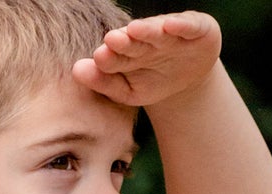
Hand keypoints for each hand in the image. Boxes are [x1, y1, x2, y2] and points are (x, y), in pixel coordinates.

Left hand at [72, 12, 221, 109]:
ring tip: (134, 30)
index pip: (117, 54)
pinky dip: (180, 25)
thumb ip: (104, 82)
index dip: (109, 56)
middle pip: (135, 40)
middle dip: (124, 40)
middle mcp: (148, 38)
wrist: (188, 80)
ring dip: (147, 30)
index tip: (99, 58)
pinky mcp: (196, 29)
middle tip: (111, 40)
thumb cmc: (153, 82)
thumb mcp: (129, 91)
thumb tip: (76, 70)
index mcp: (129, 51)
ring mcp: (172, 32)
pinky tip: (170, 25)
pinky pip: (188, 25)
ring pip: (158, 30)